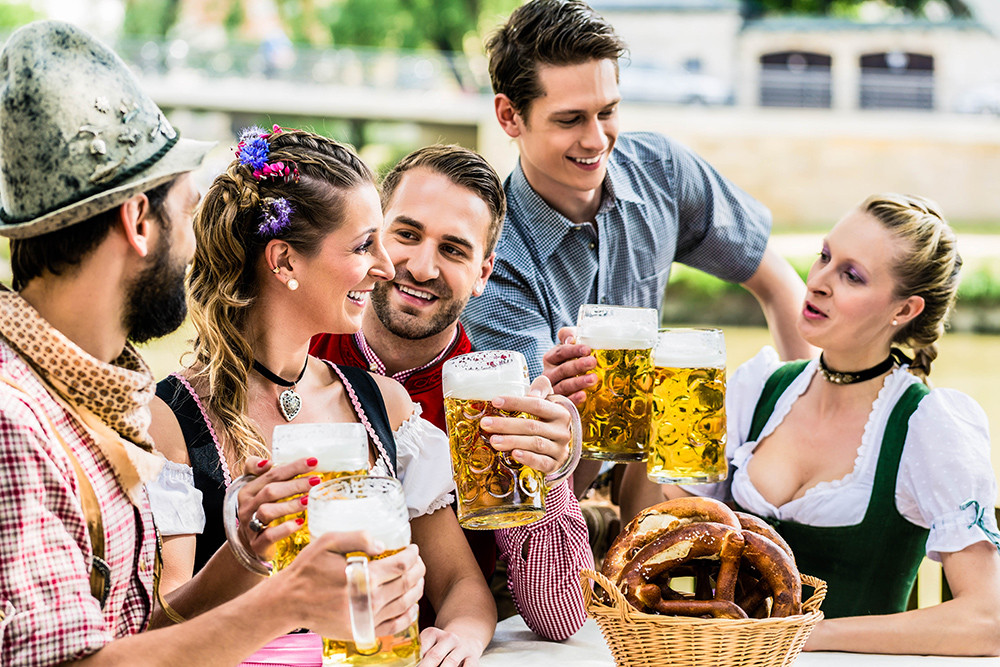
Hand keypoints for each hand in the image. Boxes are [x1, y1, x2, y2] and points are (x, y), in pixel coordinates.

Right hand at [235, 455, 320, 561]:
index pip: (271, 474)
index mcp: (248, 489)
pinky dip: (285, 528)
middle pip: (270, 491)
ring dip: (290, 504)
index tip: (313, 462)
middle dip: (295, 484)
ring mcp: (250, 525)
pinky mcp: (257, 544)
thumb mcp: (260, 489)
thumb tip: (268, 462)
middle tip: (316, 480)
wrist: (254, 542)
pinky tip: (300, 522)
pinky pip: (269, 535)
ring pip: (267, 511)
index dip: (292, 467)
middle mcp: (246, 506)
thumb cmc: (262, 509)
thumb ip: (264, 473)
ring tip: (308, 500)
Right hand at [278, 533, 424, 640]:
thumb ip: (358, 537)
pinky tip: (411, 605)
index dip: (412, 555)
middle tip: (418, 561)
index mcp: (363, 577)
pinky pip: (395, 625)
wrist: (289, 601)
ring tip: (417, 578)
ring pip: (406, 603)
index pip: (401, 565)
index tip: (413, 549)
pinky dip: (409, 615)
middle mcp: (369, 600)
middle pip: (407, 583)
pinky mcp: (362, 631)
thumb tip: (382, 544)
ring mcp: (367, 618)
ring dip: (417, 589)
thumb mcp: (328, 542)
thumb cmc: (308, 569)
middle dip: (418, 569)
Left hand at [418, 627, 482, 666]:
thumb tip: (412, 664)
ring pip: (451, 662)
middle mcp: (448, 638)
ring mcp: (462, 647)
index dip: (417, 661)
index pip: (421, 648)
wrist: (465, 638)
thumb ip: (419, 653)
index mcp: (433, 634)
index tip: (413, 666)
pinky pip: (468, 666)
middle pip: (435, 655)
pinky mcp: (473, 657)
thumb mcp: (429, 644)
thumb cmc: (441, 646)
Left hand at [481, 375, 572, 474]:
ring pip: (535, 444)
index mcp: (560, 412)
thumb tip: (531, 393)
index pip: (537, 405)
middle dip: (506, 424)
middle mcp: (562, 431)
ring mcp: (560, 449)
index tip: (495, 401)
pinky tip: (513, 454)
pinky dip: (528, 458)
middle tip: (486, 424)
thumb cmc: (547, 421)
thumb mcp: (547, 402)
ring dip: (512, 441)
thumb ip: (540, 390)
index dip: (515, 402)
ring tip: (494, 441)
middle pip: (532, 426)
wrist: (560, 448)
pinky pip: (542, 462)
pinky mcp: (555, 465)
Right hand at [542, 326, 596, 405]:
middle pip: (562, 370)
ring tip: (593, 379)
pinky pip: (565, 401)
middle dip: (577, 366)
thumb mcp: (572, 342)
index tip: (587, 349)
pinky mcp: (559, 403)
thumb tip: (570, 339)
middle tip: (592, 362)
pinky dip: (573, 399)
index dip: (573, 350)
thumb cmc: (575, 357)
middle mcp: (549, 374)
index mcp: (551, 358)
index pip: (560, 352)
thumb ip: (569, 335)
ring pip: (563, 386)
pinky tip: (583, 395)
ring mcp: (553, 390)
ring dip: (578, 382)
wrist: (577, 376)